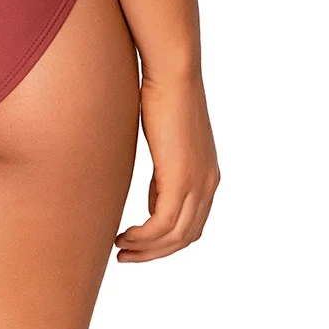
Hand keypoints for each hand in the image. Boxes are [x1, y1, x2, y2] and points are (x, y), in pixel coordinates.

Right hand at [115, 71, 218, 261]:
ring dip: (145, 249)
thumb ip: (165, 172)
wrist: (174, 73)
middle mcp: (208, 185)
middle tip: (126, 255)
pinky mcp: (181, 180)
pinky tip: (124, 235)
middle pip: (185, 237)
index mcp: (208, 176)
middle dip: (155, 253)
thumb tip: (154, 199)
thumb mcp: (167, 143)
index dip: (166, 241)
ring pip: (174, 236)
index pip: (191, 224)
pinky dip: (143, 238)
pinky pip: (161, 225)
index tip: (138, 242)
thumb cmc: (165, 96)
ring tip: (120, 248)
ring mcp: (197, 184)